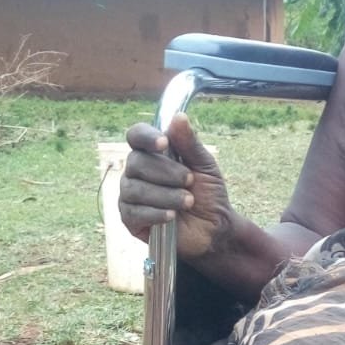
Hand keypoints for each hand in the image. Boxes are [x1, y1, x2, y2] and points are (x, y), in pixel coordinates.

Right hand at [117, 113, 232, 265]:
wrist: (214, 228)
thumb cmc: (208, 194)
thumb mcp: (205, 166)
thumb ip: (190, 143)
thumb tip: (178, 116)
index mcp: (152, 153)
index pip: (136, 136)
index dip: (146, 137)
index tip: (165, 144)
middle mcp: (136, 171)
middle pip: (136, 162)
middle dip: (167, 172)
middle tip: (190, 181)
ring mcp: (130, 195)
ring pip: (135, 189)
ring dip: (166, 195)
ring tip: (188, 202)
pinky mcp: (130, 219)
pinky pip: (133, 212)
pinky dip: (155, 213)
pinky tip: (172, 216)